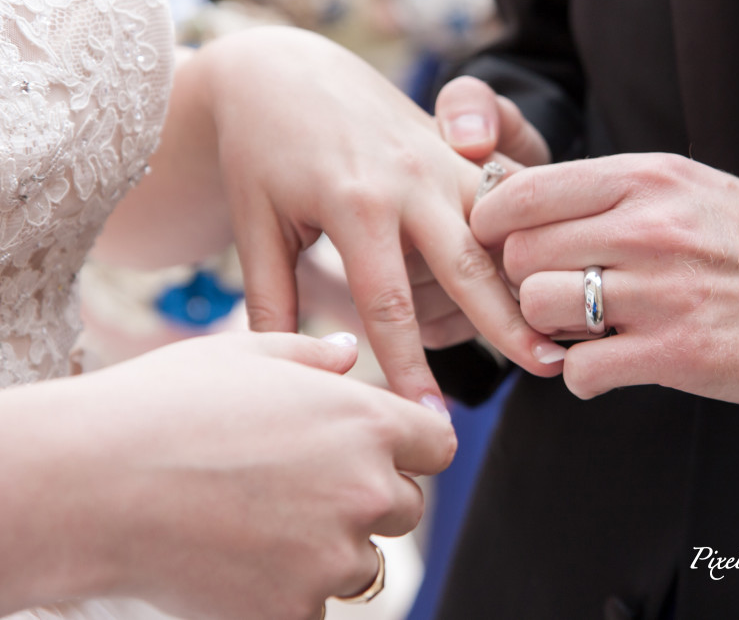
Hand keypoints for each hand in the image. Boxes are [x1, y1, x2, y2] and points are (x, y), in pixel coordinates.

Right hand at [0, 332, 454, 618]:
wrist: (92, 484)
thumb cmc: (165, 407)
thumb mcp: (246, 354)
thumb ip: (313, 355)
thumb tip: (347, 353)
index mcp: (367, 424)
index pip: (438, 446)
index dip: (412, 448)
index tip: (383, 452)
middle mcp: (366, 492)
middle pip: (406, 506)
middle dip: (366, 498)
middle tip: (299, 486)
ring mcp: (332, 558)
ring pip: (360, 561)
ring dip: (328, 548)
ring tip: (257, 521)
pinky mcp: (293, 610)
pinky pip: (312, 603)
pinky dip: (286, 590)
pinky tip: (235, 558)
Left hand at [196, 28, 561, 397]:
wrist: (284, 72)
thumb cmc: (261, 152)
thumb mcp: (255, 222)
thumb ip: (272, 298)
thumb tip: (286, 373)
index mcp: (354, 203)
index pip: (388, 306)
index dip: (409, 368)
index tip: (426, 418)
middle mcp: (409, 181)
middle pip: (471, 266)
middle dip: (510, 322)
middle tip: (548, 370)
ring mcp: (440, 160)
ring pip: (502, 228)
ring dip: (532, 276)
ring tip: (567, 327)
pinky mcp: (457, 152)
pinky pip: (505, 198)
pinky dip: (528, 236)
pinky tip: (550, 274)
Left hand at [470, 153, 738, 403]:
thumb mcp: (691, 189)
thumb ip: (612, 193)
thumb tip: (517, 196)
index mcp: (649, 178)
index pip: (523, 191)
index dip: (493, 223)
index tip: (499, 245)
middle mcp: (651, 227)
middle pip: (520, 255)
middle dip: (525, 280)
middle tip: (556, 294)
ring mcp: (664, 291)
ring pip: (539, 309)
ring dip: (548, 328)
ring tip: (584, 329)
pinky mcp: (679, 354)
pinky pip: (579, 370)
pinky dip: (584, 375)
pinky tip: (613, 365)